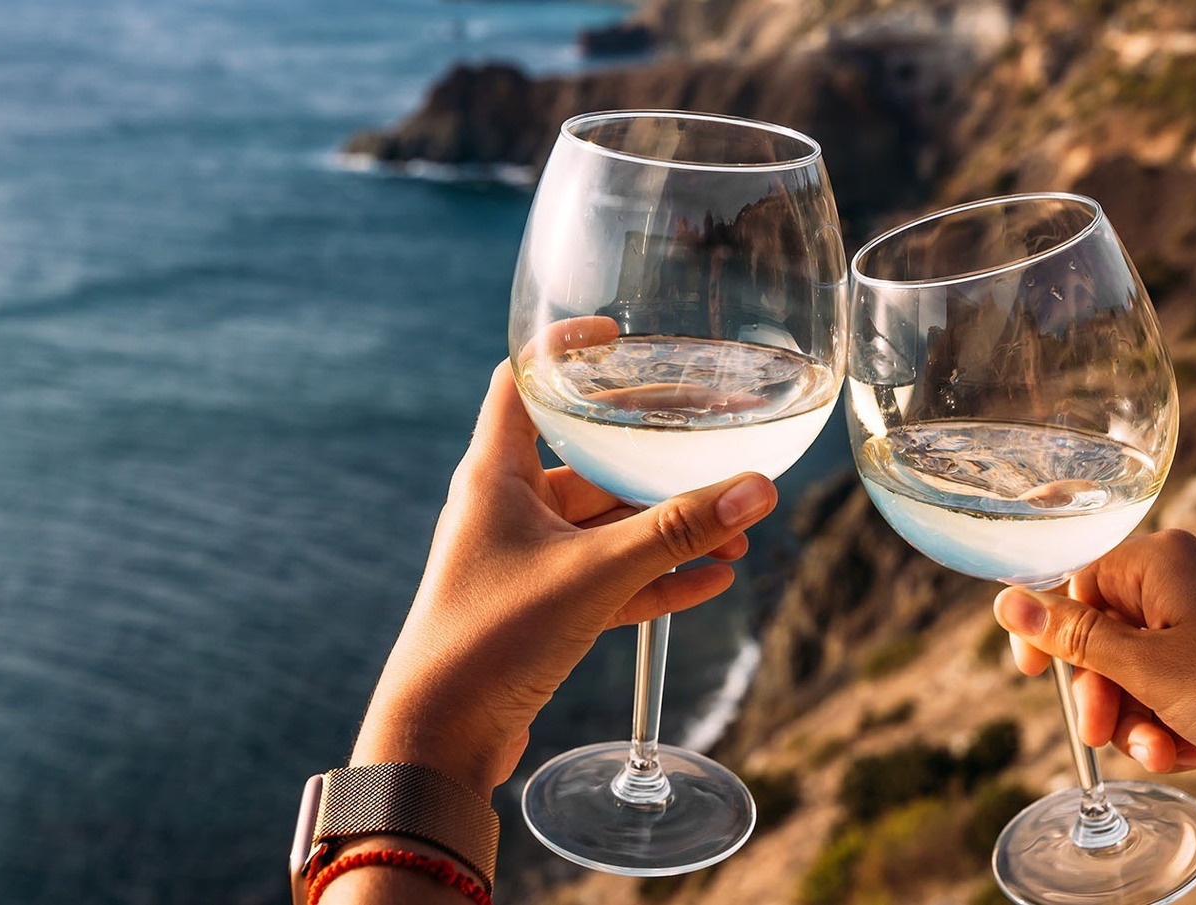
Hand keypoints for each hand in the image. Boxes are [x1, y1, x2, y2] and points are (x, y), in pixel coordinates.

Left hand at [350, 327, 777, 792]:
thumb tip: (756, 490)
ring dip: (670, 527)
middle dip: (657, 456)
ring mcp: (526, 560)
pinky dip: (658, 576)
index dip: (567, 351)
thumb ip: (678, 530)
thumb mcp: (595, 573)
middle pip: (589, 456)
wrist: (439, 739)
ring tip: (737, 526)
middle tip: (720, 440)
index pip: (524, 382)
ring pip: (609, 525)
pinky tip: (714, 577)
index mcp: (496, 474)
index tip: (622, 337)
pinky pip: (611, 578)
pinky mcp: (542, 610)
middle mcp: (508, 508)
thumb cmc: (491, 639)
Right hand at [994, 529, 1195, 800]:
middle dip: (1103, 690)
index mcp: (1166, 557)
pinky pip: (1184, 681)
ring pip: (1146, 664)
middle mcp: (1195, 573)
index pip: (1079, 580)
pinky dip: (1177, 718)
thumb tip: (1007, 600)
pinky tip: (1193, 751)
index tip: (1036, 677)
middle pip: (1110, 628)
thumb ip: (1073, 635)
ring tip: (1161, 752)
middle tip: (1103, 733)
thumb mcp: (1146, 669)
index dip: (1054, 633)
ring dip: (1140, 714)